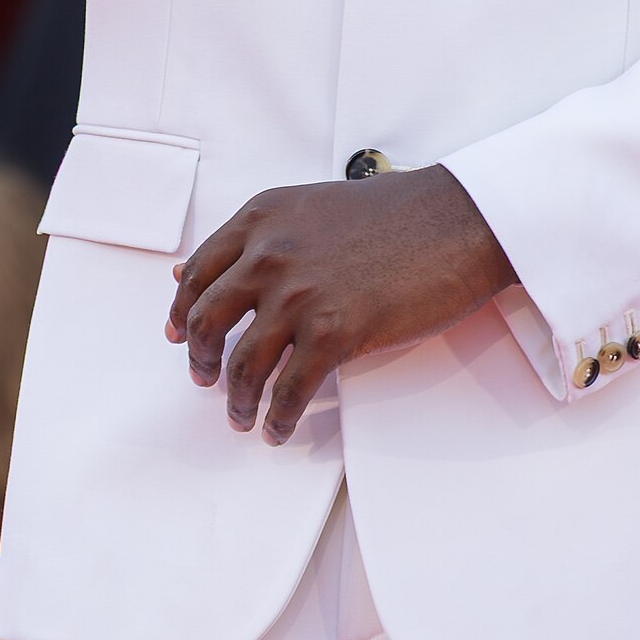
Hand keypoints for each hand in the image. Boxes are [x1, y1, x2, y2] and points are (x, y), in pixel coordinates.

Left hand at [167, 165, 513, 443]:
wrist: (459, 220)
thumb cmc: (397, 214)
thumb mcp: (311, 209)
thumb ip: (259, 238)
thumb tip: (191, 269)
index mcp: (262, 218)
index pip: (199, 271)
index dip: (183, 310)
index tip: (180, 335)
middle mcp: (270, 253)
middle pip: (207, 320)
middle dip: (200, 360)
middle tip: (205, 382)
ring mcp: (300, 294)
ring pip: (242, 364)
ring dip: (237, 400)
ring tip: (243, 417)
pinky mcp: (335, 331)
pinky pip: (288, 390)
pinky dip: (277, 418)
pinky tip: (278, 429)